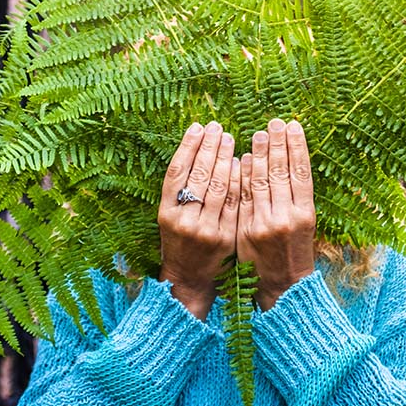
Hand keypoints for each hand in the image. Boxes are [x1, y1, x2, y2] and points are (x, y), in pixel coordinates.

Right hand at [158, 121, 240, 318]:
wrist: (189, 279)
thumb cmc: (179, 242)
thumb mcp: (170, 216)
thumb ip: (179, 189)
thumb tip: (197, 149)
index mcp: (165, 211)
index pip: (176, 171)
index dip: (187, 146)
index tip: (198, 127)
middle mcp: (182, 219)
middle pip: (197, 175)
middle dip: (208, 147)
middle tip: (217, 127)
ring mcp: (204, 229)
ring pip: (216, 186)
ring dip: (224, 158)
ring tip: (229, 138)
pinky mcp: (224, 237)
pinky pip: (232, 202)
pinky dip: (236, 180)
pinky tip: (240, 163)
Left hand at [237, 118, 315, 310]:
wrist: (283, 286)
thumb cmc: (295, 251)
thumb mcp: (304, 224)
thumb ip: (295, 196)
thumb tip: (285, 161)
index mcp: (306, 213)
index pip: (301, 172)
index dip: (297, 146)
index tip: (293, 125)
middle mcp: (287, 217)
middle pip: (281, 172)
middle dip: (277, 144)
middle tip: (273, 122)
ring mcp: (265, 223)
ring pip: (261, 181)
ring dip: (260, 154)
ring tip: (258, 134)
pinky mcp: (246, 230)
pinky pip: (244, 197)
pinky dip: (244, 176)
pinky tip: (245, 159)